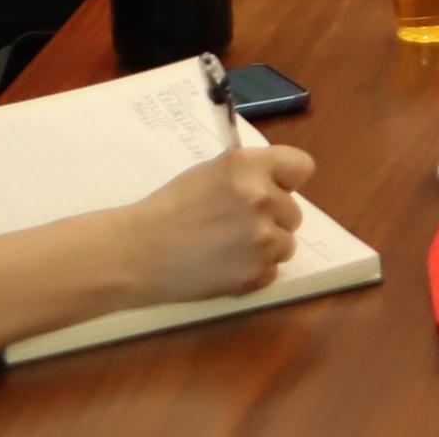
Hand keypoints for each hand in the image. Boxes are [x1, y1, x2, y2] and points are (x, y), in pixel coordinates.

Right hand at [121, 144, 312, 304]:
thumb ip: (250, 173)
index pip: (302, 167)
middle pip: (294, 211)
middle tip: (234, 225)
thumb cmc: (170, 209)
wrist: (136, 253)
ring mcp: (263, 237)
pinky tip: (224, 265)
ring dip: (264, 247)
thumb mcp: (211, 172)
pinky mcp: (256, 272)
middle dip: (271, 219)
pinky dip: (253, 271)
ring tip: (226, 247)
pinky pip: (272, 270)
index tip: (275, 189)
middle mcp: (262, 198)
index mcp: (250, 166)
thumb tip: (280, 182)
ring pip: (286, 243)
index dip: (287, 180)